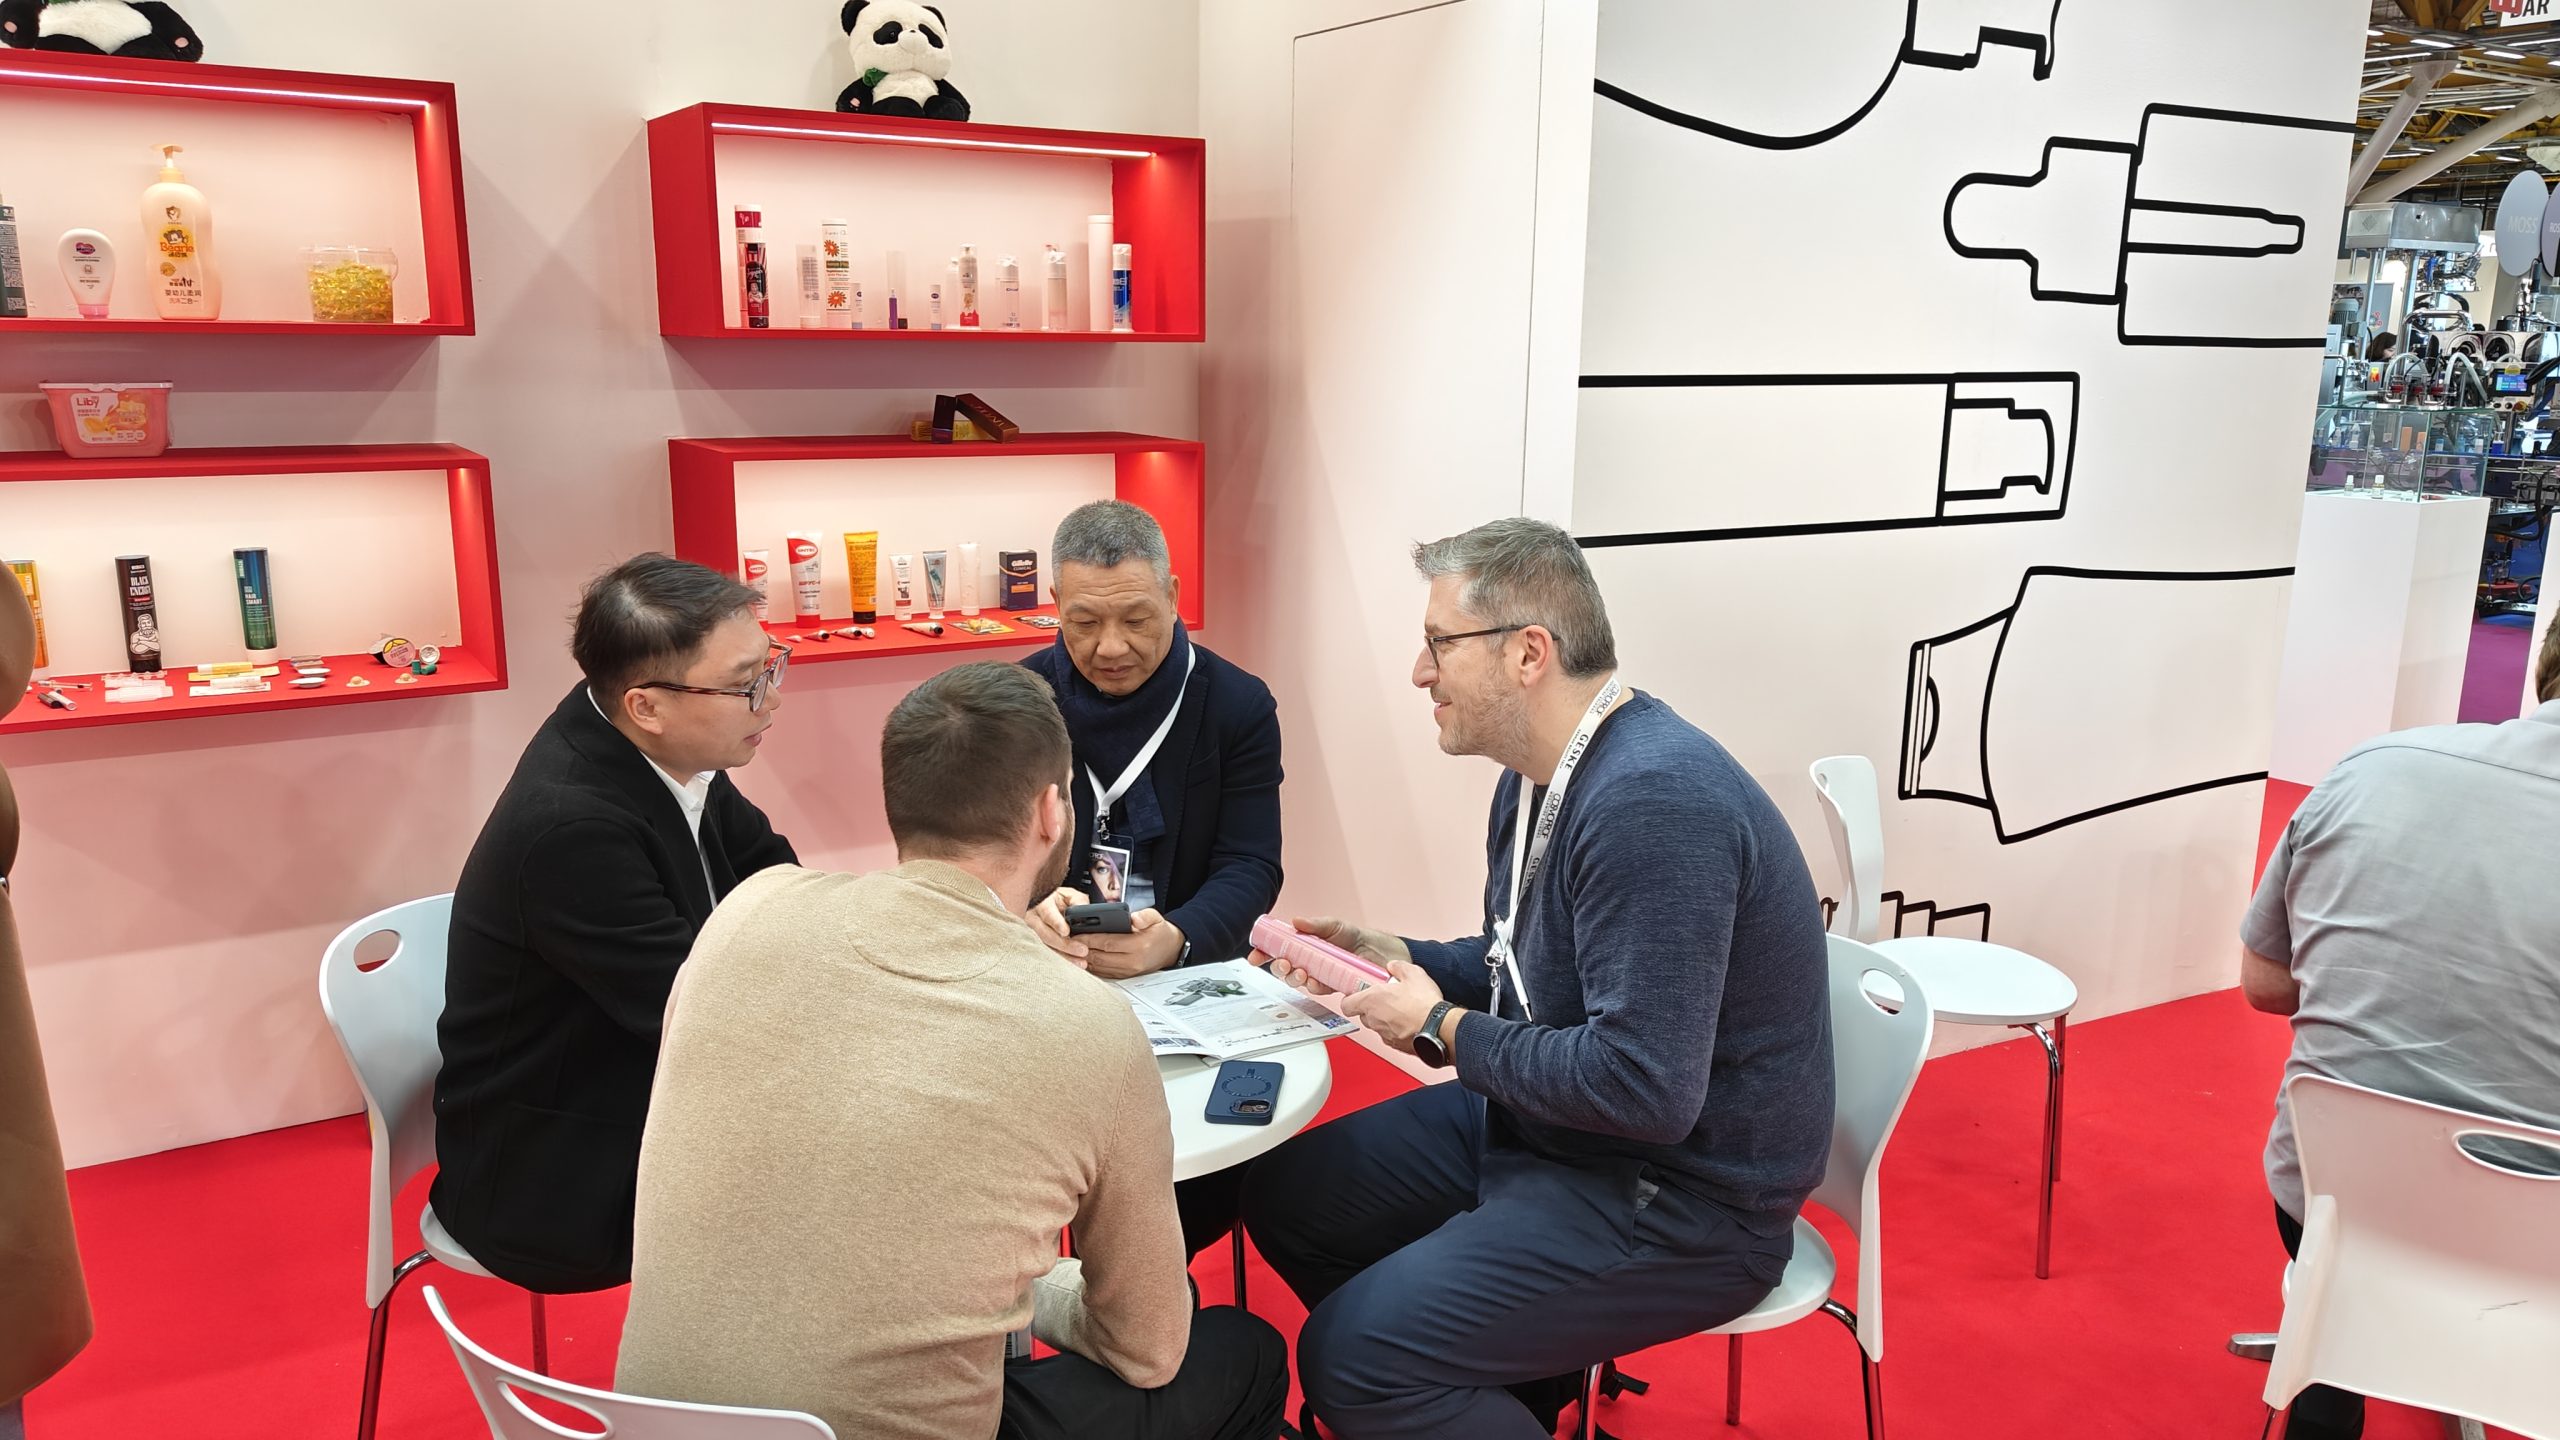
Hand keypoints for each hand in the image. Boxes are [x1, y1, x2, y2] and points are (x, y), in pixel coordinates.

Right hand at [1026, 886, 1091, 963]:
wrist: (1049, 907)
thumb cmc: (1061, 901)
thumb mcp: (1071, 896)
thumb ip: (1078, 902)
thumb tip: (1084, 911)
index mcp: (1042, 903)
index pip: (1047, 913)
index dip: (1056, 923)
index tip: (1066, 931)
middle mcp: (1033, 919)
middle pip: (1045, 934)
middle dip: (1064, 944)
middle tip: (1082, 950)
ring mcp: (1032, 934)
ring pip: (1045, 948)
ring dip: (1064, 957)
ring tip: (1081, 962)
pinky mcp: (1036, 946)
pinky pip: (1047, 955)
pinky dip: (1061, 961)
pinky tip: (1074, 965)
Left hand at [1077, 908, 1185, 979]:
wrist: (1172, 949)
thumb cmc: (1161, 933)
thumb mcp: (1156, 918)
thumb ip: (1145, 916)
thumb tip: (1133, 918)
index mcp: (1139, 946)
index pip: (1108, 943)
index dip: (1089, 939)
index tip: (1076, 934)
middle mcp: (1133, 961)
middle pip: (1100, 957)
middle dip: (1082, 950)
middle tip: (1068, 942)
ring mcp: (1128, 971)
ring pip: (1100, 967)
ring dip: (1084, 960)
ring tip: (1072, 951)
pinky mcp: (1125, 976)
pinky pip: (1104, 973)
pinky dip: (1092, 967)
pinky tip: (1083, 960)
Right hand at [1249, 915, 1409, 997]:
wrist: (1384, 953)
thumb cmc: (1358, 938)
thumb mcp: (1336, 926)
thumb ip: (1316, 924)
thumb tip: (1295, 922)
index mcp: (1305, 944)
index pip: (1278, 948)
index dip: (1264, 953)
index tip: (1255, 956)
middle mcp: (1309, 960)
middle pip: (1284, 967)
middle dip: (1278, 967)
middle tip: (1283, 962)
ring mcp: (1319, 974)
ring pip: (1297, 980)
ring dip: (1294, 977)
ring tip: (1301, 971)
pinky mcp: (1332, 986)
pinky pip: (1317, 990)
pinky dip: (1314, 986)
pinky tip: (1316, 981)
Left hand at [1341, 959, 1446, 1054]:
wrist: (1439, 1028)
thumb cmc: (1423, 1004)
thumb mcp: (1413, 973)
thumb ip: (1398, 967)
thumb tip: (1394, 966)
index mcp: (1370, 1001)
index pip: (1346, 1005)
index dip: (1351, 999)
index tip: (1360, 993)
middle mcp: (1373, 1019)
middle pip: (1363, 1014)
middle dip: (1372, 1007)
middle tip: (1387, 998)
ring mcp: (1383, 1034)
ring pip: (1377, 1026)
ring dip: (1385, 1018)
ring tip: (1402, 1010)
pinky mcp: (1396, 1045)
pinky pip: (1390, 1036)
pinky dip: (1397, 1030)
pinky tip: (1410, 1022)